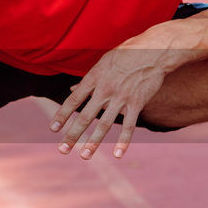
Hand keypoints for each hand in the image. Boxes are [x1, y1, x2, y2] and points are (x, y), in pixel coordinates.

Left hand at [49, 45, 168, 159]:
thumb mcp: (103, 63)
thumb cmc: (126, 54)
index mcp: (94, 78)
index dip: (62, 115)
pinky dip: (123, 141)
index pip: (73, 100)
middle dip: (73, 134)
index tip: (53, 129)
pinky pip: (129, 126)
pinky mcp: (137, 103)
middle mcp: (105, 90)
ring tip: (84, 156)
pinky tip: (118, 154)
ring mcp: (121, 97)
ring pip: (104, 124)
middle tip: (62, 149)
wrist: (154, 51)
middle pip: (85, 116)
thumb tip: (72, 89)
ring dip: (93, 142)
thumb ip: (88, 79)